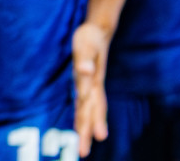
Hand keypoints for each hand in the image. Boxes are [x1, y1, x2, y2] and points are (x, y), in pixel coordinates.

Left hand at [73, 22, 110, 155]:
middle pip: (90, 113)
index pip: (93, 105)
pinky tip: (81, 127)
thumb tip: (85, 71)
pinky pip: (83, 104)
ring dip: (85, 128)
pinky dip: (82, 116)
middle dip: (86, 132)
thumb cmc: (91, 38)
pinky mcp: (85, 83)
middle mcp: (93, 87)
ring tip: (84, 148)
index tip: (96, 138)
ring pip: (88, 111)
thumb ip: (86, 59)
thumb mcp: (87, 45)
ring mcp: (90, 86)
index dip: (93, 121)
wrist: (98, 31)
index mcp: (93, 81)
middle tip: (83, 153)